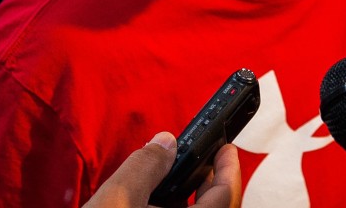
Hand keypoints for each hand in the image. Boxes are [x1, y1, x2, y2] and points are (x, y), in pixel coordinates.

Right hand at [82, 132, 241, 207]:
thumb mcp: (117, 199)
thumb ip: (146, 166)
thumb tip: (166, 143)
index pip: (226, 197)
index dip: (229, 168)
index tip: (226, 149)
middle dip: (210, 183)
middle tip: (206, 159)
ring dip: (189, 202)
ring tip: (176, 179)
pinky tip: (155, 206)